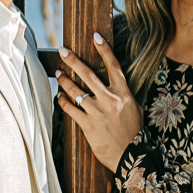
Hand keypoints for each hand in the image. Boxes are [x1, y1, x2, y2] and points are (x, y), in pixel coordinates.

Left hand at [56, 33, 143, 172]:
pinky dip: (63, 101)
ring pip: (76, 91)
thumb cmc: (133, 132)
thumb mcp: (134, 108)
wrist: (131, 157)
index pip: (113, 65)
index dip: (104, 49)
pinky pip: (71, 109)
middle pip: (89, 74)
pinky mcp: (88, 125)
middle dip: (73, 60)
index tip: (95, 35)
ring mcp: (98, 112)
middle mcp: (110, 99)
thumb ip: (122, 94)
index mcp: (123, 93)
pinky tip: (60, 97)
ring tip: (58, 73)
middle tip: (62, 50)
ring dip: (64, 80)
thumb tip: (113, 83)